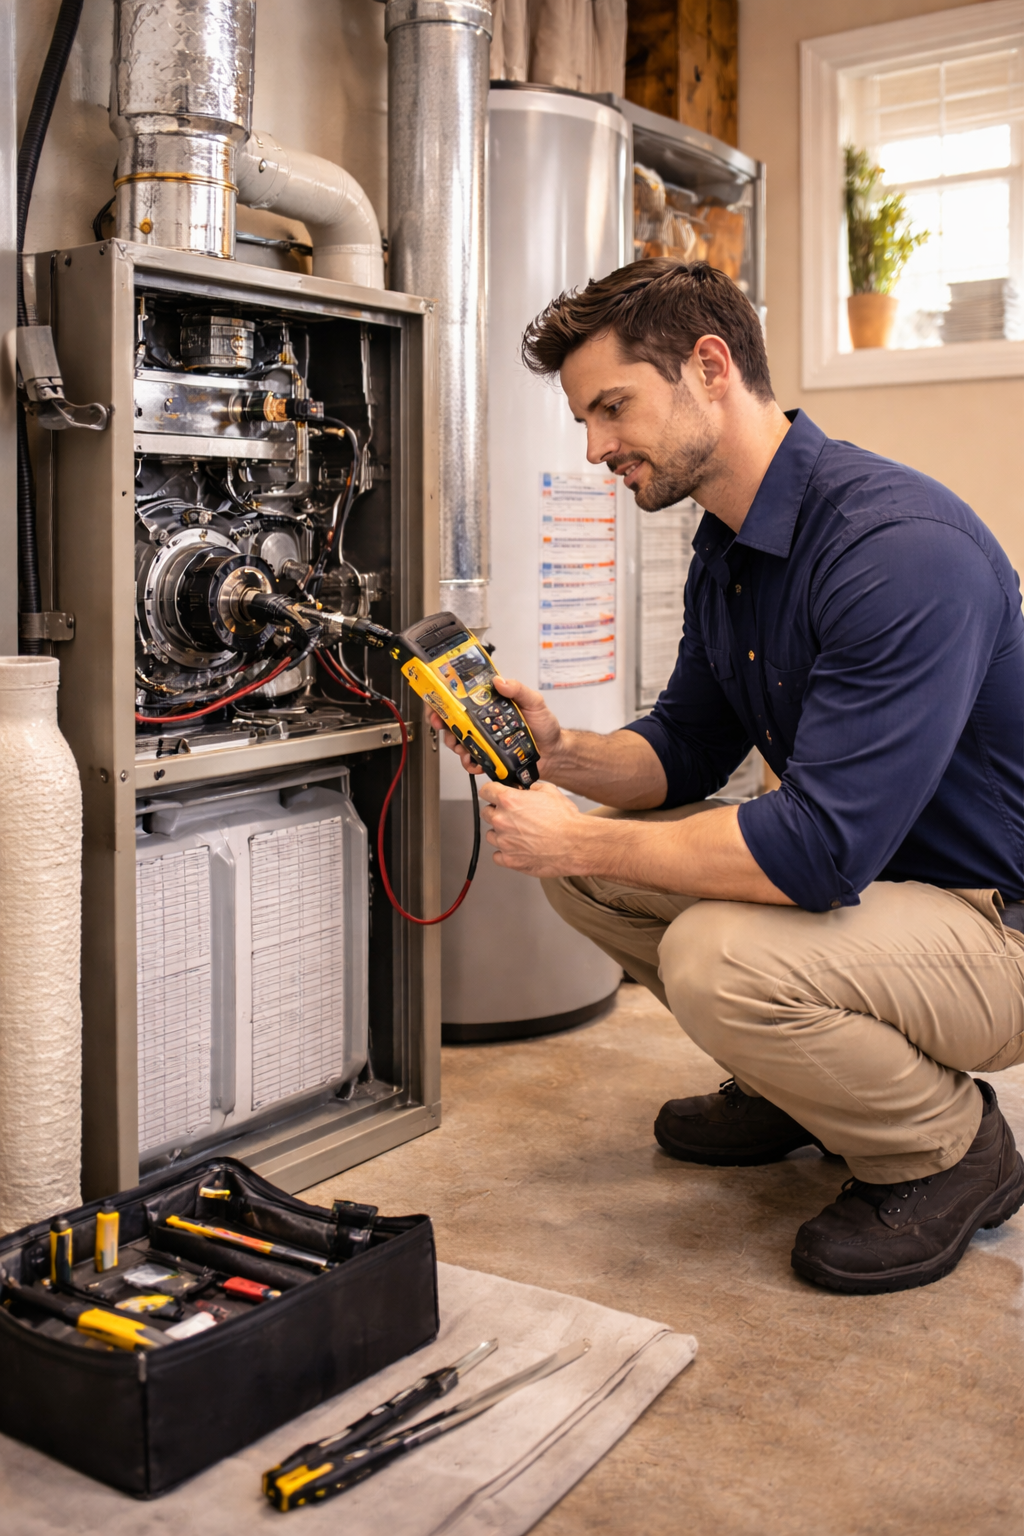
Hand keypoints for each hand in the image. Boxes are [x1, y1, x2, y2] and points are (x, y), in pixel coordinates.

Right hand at [429, 676, 563, 777]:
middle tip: (442, 725)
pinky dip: (469, 762)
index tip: (439, 701)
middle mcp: (485, 722)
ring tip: (461, 745)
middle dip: (444, 723)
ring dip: (455, 743)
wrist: (554, 754)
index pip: (464, 699)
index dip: (447, 699)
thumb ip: (519, 690)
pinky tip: (474, 761)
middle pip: (455, 720)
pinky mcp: (489, 757)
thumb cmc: (545, 727)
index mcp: (492, 706)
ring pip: (459, 741)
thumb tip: (500, 681)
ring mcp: (485, 740)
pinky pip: (472, 760)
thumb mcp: (535, 702)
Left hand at [478, 779, 587, 877]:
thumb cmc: (565, 820)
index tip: (493, 793)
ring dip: (500, 832)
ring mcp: (504, 842)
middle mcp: (502, 820)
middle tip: (512, 815)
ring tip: (518, 833)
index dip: (491, 790)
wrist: (575, 843)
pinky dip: (505, 852)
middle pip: (486, 812)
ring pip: (491, 834)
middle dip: (497, 811)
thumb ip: (532, 788)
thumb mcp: (550, 791)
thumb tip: (528, 790)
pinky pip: (497, 856)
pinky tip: (517, 848)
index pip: (486, 791)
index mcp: (509, 800)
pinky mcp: (510, 860)